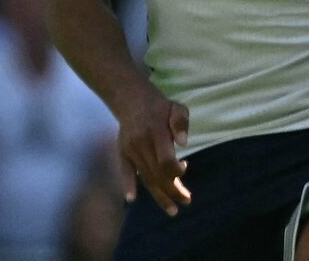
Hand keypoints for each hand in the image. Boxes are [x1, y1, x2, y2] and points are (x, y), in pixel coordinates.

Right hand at [114, 85, 191, 215]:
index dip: (177, 170)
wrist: (130, 99)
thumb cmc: (159, 105)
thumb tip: (183, 143)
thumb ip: (181, 123)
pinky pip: (125, 171)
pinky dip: (128, 185)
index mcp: (156, 132)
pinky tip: (131, 199)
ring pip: (145, 177)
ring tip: (172, 209)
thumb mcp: (176, 107)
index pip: (166, 160)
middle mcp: (141, 144)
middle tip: (186, 202)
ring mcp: (130, 150)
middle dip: (172, 191)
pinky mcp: (122, 153)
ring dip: (159, 195)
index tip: (185, 167)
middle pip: (157, 174)